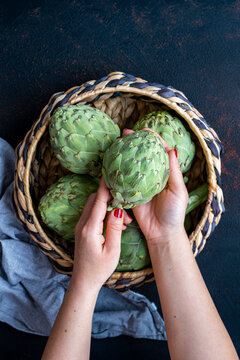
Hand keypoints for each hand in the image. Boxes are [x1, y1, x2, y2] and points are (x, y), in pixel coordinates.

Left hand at [71, 177, 131, 292]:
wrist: (83, 281)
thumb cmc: (99, 269)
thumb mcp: (112, 250)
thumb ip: (115, 228)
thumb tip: (119, 209)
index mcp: (90, 229)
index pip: (98, 201)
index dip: (104, 187)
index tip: (108, 173)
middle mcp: (82, 224)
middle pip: (94, 200)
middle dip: (109, 198)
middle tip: (125, 205)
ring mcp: (80, 226)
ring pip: (93, 206)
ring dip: (107, 207)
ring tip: (124, 221)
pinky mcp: (82, 230)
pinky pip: (92, 214)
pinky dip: (103, 213)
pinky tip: (115, 223)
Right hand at [123, 128, 188, 244]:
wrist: (162, 233)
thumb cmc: (174, 213)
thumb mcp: (178, 191)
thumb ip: (174, 172)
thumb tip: (172, 150)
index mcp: (165, 173)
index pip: (159, 151)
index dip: (152, 139)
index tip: (144, 130)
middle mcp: (151, 176)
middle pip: (142, 155)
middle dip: (134, 143)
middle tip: (124, 133)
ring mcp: (140, 184)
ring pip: (131, 165)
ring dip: (124, 154)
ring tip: (115, 143)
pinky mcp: (130, 194)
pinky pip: (122, 181)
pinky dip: (116, 171)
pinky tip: (110, 163)